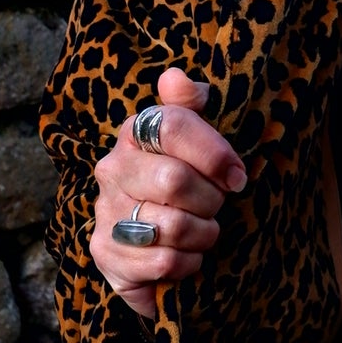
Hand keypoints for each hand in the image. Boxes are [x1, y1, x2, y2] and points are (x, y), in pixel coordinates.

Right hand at [91, 68, 247, 318]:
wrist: (152, 244)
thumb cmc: (183, 183)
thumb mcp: (194, 139)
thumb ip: (189, 103)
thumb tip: (175, 78)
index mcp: (135, 133)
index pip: (172, 125)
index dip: (214, 152)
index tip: (236, 175)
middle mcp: (112, 168)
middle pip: (174, 179)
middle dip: (210, 200)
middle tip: (217, 207)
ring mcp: (105, 211)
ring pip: (172, 226)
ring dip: (203, 235)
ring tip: (204, 233)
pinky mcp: (105, 253)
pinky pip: (162, 262)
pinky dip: (187, 264)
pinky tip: (186, 257)